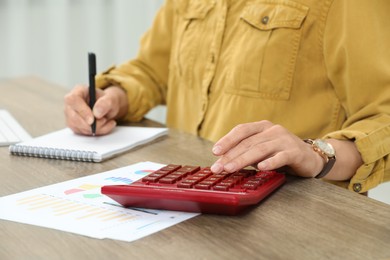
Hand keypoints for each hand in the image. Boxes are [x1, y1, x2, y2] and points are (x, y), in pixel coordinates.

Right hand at [64, 84, 127, 134]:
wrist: (108, 107)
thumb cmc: (107, 101)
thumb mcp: (111, 99)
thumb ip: (106, 103)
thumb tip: (97, 112)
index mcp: (79, 91)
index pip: (73, 100)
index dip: (82, 111)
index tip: (92, 120)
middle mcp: (71, 103)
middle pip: (73, 116)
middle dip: (90, 124)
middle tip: (104, 121)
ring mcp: (70, 115)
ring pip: (78, 127)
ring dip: (96, 128)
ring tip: (107, 121)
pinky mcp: (74, 125)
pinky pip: (83, 132)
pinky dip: (96, 132)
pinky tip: (104, 126)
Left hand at [210, 120, 324, 176]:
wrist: (311, 157)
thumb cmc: (281, 153)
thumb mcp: (263, 149)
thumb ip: (247, 151)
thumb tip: (223, 161)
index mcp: (263, 126)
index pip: (241, 130)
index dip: (227, 140)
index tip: (215, 151)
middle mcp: (273, 130)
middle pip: (248, 142)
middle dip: (230, 155)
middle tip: (217, 167)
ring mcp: (284, 140)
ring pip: (260, 149)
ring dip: (243, 160)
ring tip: (230, 169)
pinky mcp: (295, 152)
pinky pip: (281, 157)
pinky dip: (270, 162)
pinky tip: (261, 168)